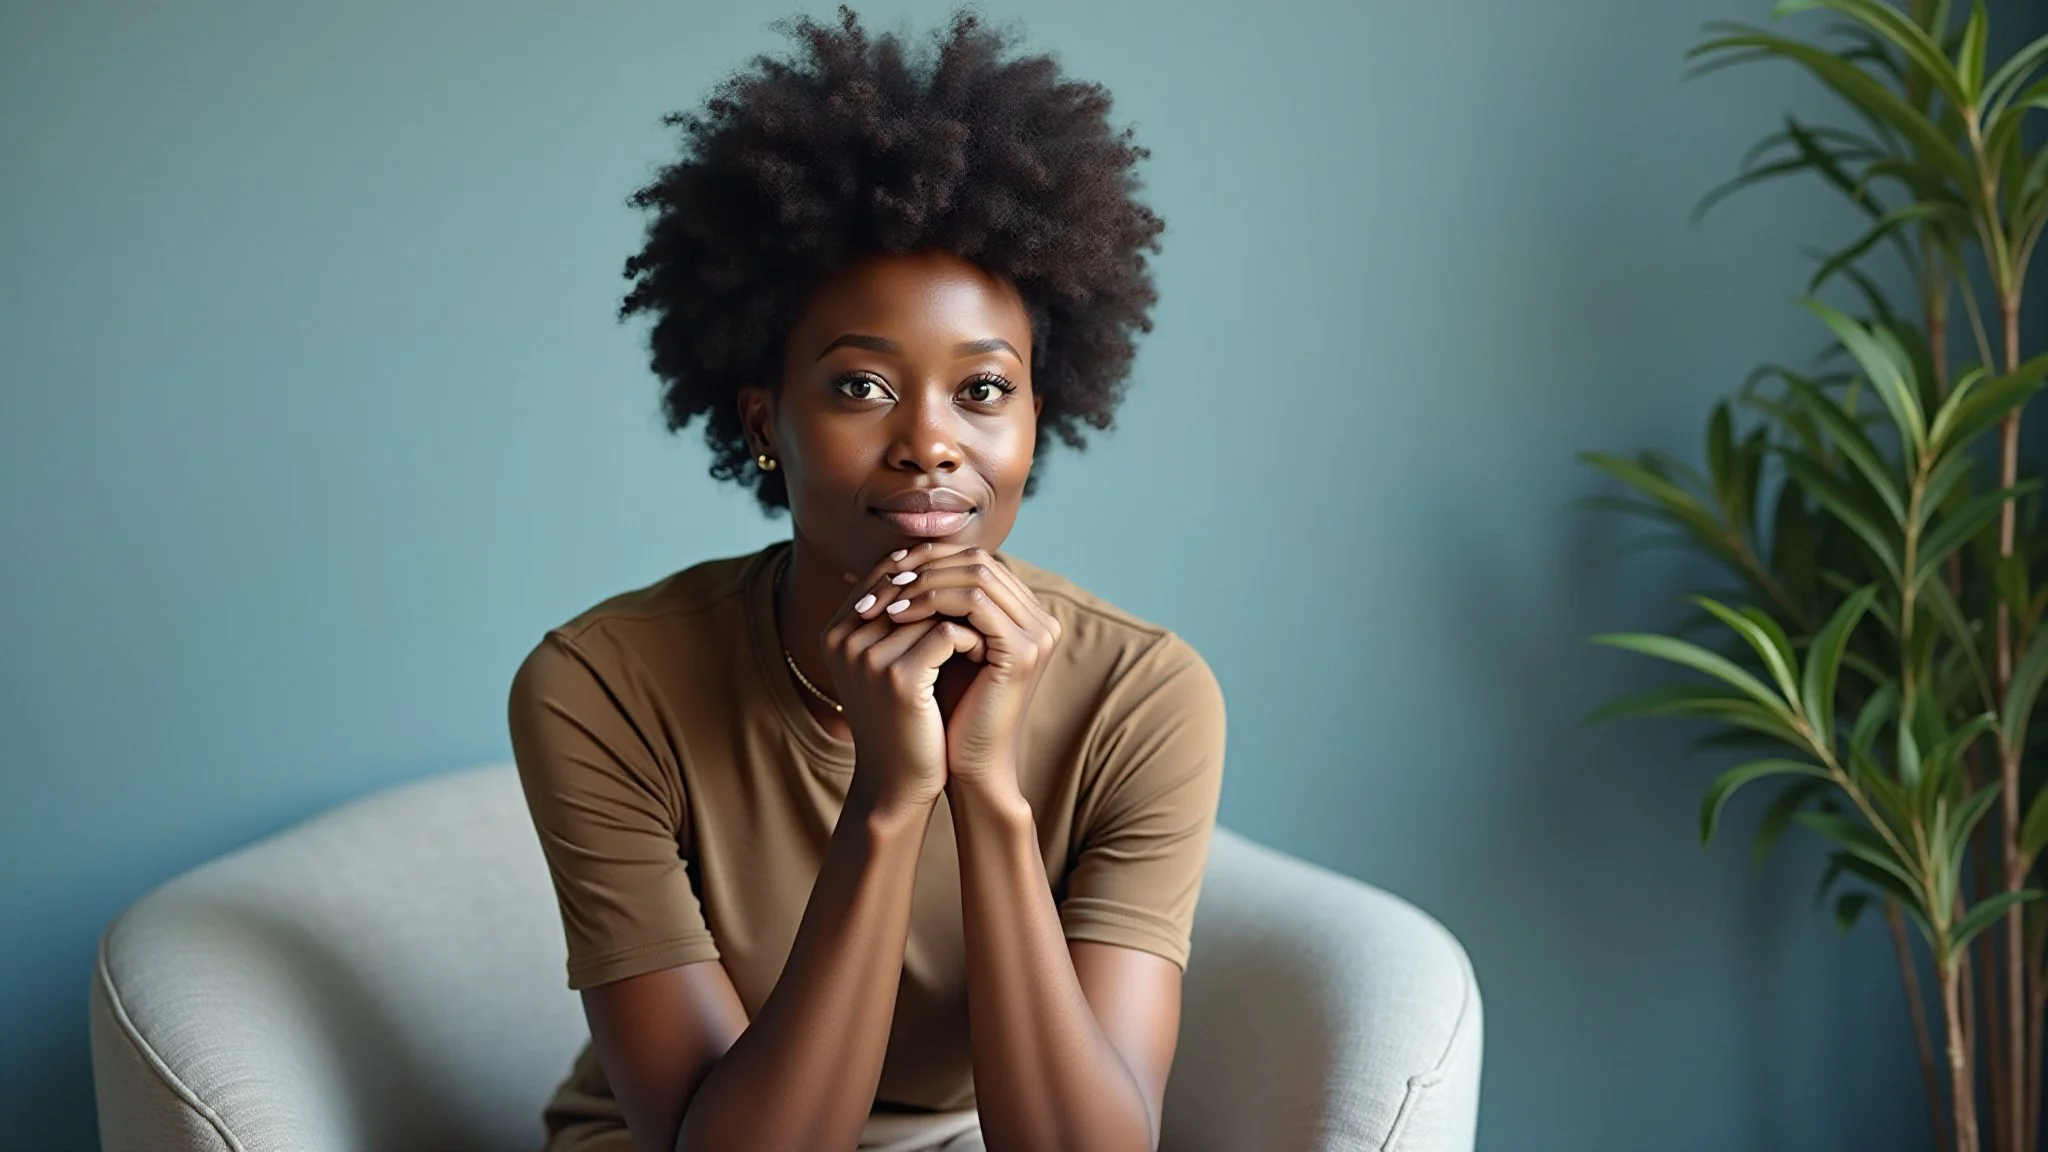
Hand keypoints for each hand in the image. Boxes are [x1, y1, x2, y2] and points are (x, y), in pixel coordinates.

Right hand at [822, 549, 985, 813]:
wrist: (898, 781)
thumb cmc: (902, 719)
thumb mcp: (892, 663)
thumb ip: (900, 619)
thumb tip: (933, 563)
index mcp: (836, 631)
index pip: (887, 572)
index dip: (930, 571)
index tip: (965, 581)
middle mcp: (845, 638)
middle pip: (909, 583)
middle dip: (949, 587)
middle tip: (985, 597)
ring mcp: (868, 657)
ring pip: (933, 606)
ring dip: (964, 613)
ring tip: (988, 624)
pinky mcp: (899, 678)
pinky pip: (948, 635)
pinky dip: (972, 640)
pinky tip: (984, 654)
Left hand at [850, 544, 1061, 783]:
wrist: (969, 764)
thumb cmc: (949, 709)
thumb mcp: (939, 646)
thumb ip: (934, 605)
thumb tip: (892, 556)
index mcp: (1024, 612)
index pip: (974, 559)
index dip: (928, 558)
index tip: (884, 569)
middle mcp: (1039, 616)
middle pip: (976, 559)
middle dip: (923, 565)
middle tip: (882, 577)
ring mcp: (1037, 631)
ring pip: (975, 573)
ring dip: (923, 581)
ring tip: (885, 597)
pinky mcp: (1024, 648)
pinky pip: (973, 602)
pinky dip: (931, 601)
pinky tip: (898, 615)